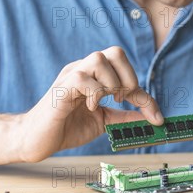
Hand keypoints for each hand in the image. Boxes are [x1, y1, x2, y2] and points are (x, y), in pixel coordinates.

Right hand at [14, 46, 162, 161]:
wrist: (36, 141)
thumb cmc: (66, 127)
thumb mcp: (104, 121)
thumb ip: (124, 116)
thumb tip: (151, 118)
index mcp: (94, 76)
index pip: (125, 69)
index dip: (144, 93)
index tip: (156, 117)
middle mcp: (83, 70)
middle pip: (115, 51)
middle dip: (128, 78)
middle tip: (121, 100)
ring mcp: (70, 76)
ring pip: (99, 58)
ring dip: (110, 84)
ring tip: (103, 103)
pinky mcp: (60, 88)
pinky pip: (82, 77)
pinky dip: (93, 93)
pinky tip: (89, 107)